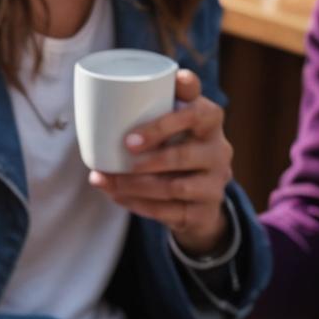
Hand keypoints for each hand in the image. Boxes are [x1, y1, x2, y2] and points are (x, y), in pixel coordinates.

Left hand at [88, 70, 232, 255]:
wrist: (200, 200)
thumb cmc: (177, 150)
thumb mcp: (172, 126)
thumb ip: (152, 110)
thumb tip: (99, 107)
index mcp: (210, 122)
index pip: (199, 111)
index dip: (171, 116)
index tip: (139, 127)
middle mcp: (218, 150)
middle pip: (185, 153)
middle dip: (149, 157)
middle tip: (124, 149)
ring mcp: (215, 182)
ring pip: (174, 187)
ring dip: (137, 186)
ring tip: (111, 183)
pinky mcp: (205, 210)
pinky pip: (169, 211)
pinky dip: (140, 205)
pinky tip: (120, 198)